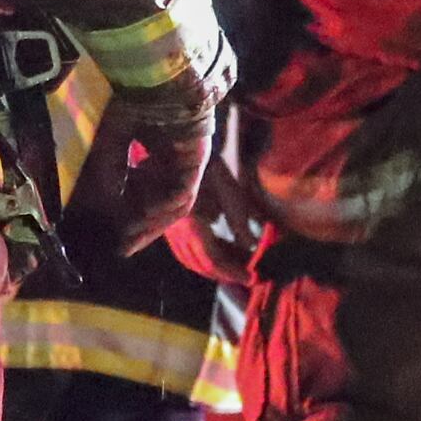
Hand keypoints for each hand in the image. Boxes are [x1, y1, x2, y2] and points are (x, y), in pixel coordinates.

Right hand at [65, 84, 216, 257]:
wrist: (155, 71)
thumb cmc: (132, 95)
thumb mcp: (112, 139)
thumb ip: (110, 171)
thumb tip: (105, 202)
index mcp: (160, 148)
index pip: (147, 189)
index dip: (129, 213)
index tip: (113, 233)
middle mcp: (177, 157)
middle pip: (161, 202)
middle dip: (141, 227)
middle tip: (121, 247)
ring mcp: (191, 159)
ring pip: (173, 203)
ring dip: (151, 224)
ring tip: (129, 241)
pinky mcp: (198, 159)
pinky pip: (182, 193)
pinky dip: (161, 209)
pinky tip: (142, 219)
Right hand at [162, 124, 264, 286]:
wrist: (177, 143)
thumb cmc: (206, 161)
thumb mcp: (228, 186)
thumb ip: (239, 218)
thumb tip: (251, 246)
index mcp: (190, 222)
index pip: (212, 258)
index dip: (233, 271)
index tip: (252, 277)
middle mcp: (175, 229)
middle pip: (199, 263)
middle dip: (224, 274)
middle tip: (247, 276)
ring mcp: (169, 226)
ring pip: (189, 259)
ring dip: (213, 268)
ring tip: (236, 267)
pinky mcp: (169, 222)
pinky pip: (185, 248)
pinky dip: (203, 256)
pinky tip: (220, 251)